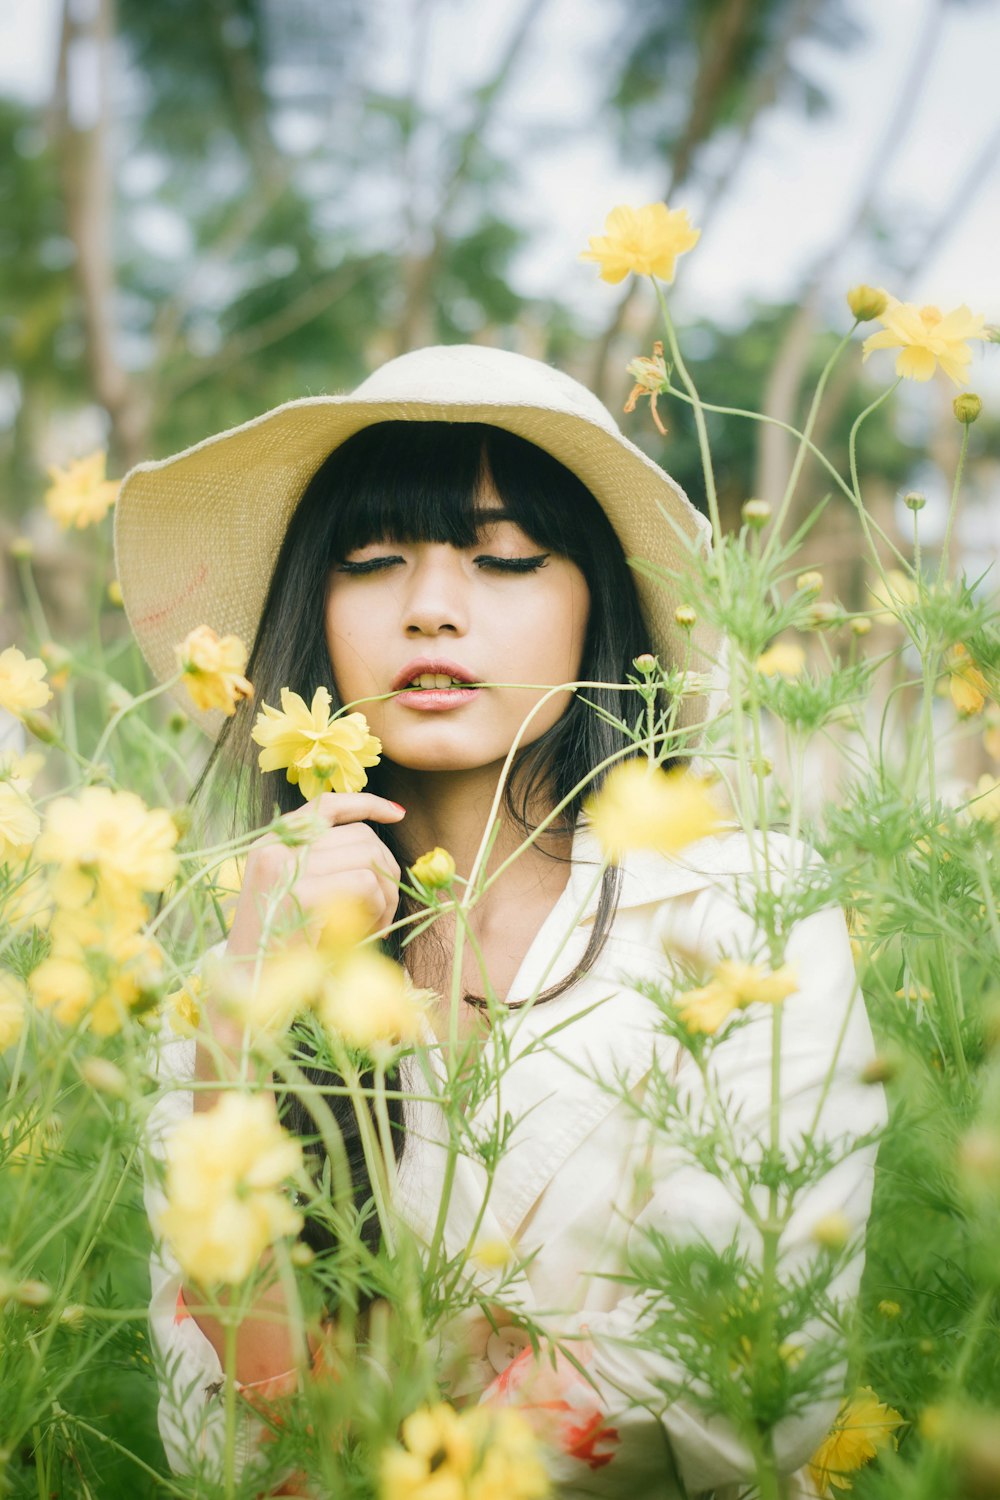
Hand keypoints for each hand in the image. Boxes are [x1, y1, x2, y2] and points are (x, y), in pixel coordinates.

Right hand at [226, 793, 405, 960]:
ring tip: (374, 926)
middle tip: (384, 908)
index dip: (366, 803)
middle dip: (385, 870)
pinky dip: (378, 909)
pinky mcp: (302, 893)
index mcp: (271, 843)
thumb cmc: (278, 947)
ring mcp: (286, 867)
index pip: (326, 805)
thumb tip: (375, 846)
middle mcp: (275, 847)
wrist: (248, 987)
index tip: (398, 812)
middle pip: (360, 835)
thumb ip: (323, 864)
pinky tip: (366, 934)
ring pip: (368, 859)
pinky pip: (365, 884)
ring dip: (385, 895)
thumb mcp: (293, 893)